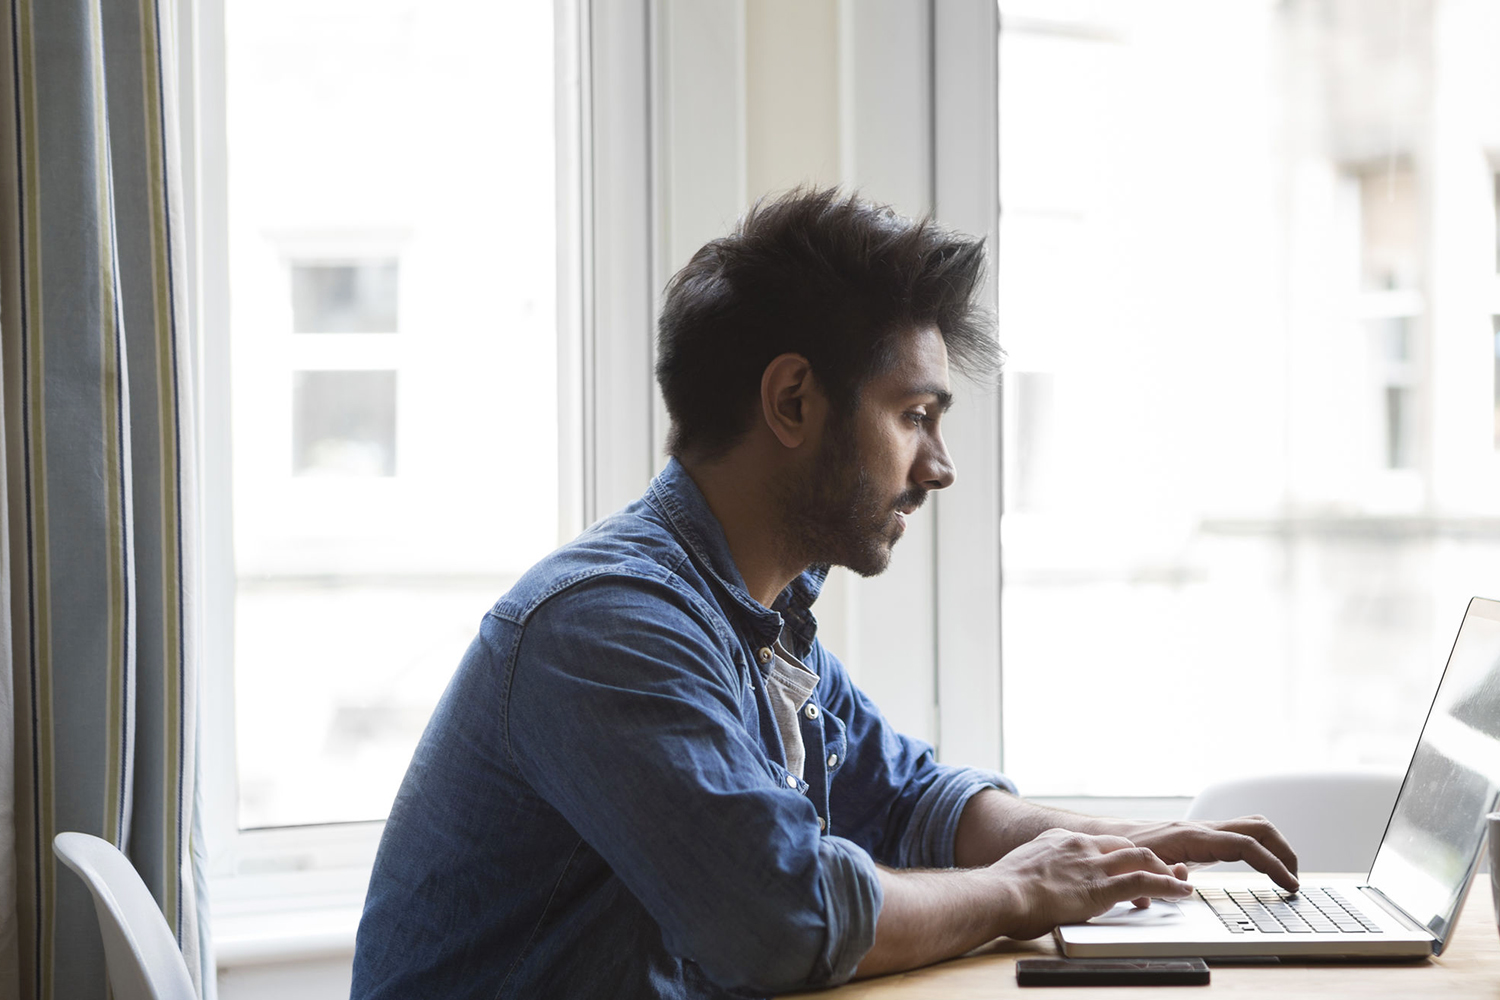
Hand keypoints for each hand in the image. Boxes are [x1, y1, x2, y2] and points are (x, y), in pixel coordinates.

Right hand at [985, 828, 1192, 939]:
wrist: (1000, 893)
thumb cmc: (1002, 891)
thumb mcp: (1022, 872)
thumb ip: (1039, 874)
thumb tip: (1037, 890)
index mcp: (1059, 840)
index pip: (1099, 843)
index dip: (1118, 856)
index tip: (1126, 868)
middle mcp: (1080, 846)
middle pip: (1125, 845)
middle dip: (1148, 859)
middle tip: (1162, 872)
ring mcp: (1092, 864)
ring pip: (1141, 858)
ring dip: (1164, 870)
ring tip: (1179, 882)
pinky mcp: (1101, 887)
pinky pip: (1143, 882)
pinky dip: (1167, 886)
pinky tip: (1180, 892)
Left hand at [1114, 815, 1298, 890]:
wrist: (1114, 838)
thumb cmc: (1127, 853)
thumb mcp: (1143, 869)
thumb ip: (1163, 876)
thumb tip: (1184, 878)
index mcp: (1194, 837)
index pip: (1246, 845)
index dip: (1273, 864)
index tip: (1290, 885)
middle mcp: (1204, 829)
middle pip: (1259, 827)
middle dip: (1284, 851)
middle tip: (1295, 880)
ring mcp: (1206, 830)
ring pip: (1254, 826)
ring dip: (1276, 846)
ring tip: (1286, 875)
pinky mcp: (1206, 837)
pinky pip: (1242, 835)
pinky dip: (1261, 847)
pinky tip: (1264, 867)